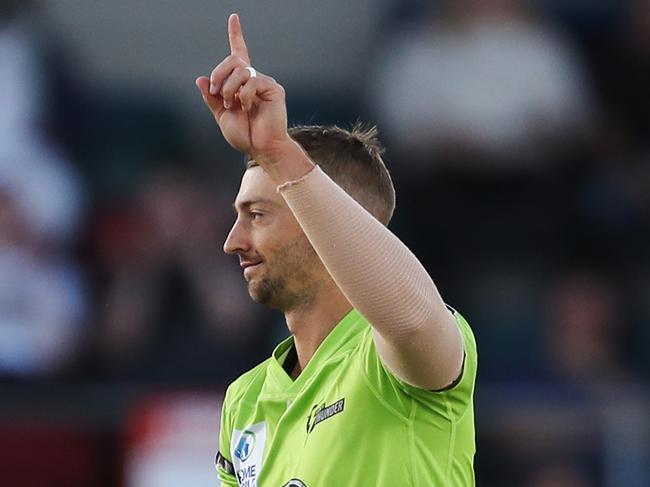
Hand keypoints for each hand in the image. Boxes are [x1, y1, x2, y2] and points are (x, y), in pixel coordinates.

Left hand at [196, 13, 291, 163]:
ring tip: (233, 104)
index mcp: (240, 84)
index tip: (234, 17)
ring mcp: (264, 83)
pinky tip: (246, 106)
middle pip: (233, 60)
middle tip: (215, 92)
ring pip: (240, 71)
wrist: (261, 148)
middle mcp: (253, 80)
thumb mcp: (221, 116)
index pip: (238, 54)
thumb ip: (211, 98)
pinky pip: (252, 81)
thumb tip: (201, 79)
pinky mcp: (273, 89)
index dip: (236, 35)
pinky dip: (244, 94)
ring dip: (229, 89)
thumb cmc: (245, 135)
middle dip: (219, 74)